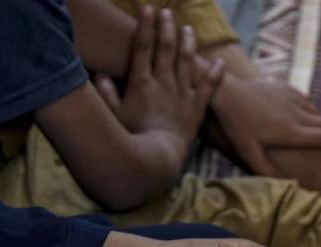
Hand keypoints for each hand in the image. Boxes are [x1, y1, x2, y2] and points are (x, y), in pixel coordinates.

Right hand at [94, 7, 222, 175]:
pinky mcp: (195, 110)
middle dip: (167, 27)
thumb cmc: (131, 139)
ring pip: (187, 62)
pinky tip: (220, 62)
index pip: (141, 47)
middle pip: (166, 49)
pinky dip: (215, 74)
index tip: (147, 8)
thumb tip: (99, 74)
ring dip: (188, 43)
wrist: (156, 158)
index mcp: (140, 83)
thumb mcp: (112, 115)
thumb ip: (105, 93)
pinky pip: (208, 88)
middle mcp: (162, 83)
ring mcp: (181, 95)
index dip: (144, 26)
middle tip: (167, 12)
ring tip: (188, 29)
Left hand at [211, 77, 320, 176]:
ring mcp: (293, 98)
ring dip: (320, 123)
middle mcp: (298, 114)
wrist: (227, 91)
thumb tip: (286, 184)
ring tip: (315, 134)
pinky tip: (300, 117)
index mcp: (291, 131)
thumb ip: (265, 169)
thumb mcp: (247, 152)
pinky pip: (306, 100)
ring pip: (318, 112)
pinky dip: (308, 110)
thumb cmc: (236, 124)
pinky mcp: (287, 88)